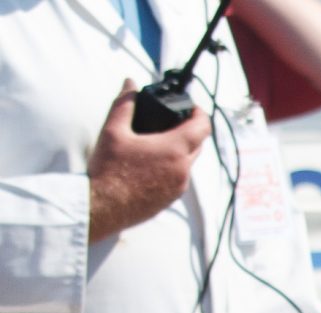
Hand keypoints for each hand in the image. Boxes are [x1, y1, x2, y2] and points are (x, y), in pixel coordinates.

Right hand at [87, 81, 209, 241]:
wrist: (102, 206)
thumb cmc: (108, 169)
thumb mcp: (113, 130)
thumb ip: (125, 103)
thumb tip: (130, 83)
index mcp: (174, 150)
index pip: (203, 127)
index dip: (200, 113)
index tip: (191, 107)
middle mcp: (183, 170)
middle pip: (198, 144)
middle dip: (190, 131)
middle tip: (173, 121)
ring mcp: (179, 187)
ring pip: (188, 163)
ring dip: (180, 150)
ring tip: (159, 141)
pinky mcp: (171, 200)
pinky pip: (180, 178)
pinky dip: (173, 167)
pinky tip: (154, 163)